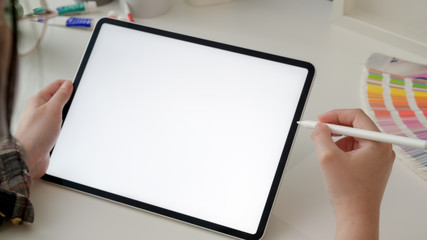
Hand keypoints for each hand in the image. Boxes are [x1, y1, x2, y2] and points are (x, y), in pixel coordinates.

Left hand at [15, 80, 72, 179]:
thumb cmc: (35, 134)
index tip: (78, 88)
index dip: (69, 85)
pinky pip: (60, 124)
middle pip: (59, 98)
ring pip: (60, 112)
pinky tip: (67, 128)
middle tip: (76, 103)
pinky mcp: (47, 132)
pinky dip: (65, 125)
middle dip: (70, 100)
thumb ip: (61, 95)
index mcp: (39, 99)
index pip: (56, 85)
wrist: (29, 157)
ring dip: (67, 114)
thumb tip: (68, 84)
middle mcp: (40, 109)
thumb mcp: (52, 110)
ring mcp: (43, 121)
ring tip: (70, 116)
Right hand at [310, 109, 394, 239]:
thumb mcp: (328, 158)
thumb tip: (320, 127)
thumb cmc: (349, 192)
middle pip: (356, 126)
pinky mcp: (372, 165)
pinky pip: (356, 149)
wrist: (355, 215)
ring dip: (338, 140)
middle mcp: (382, 148)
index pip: (356, 117)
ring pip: (354, 138)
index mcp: (377, 143)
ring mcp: (378, 157)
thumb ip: (321, 136)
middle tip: (320, 131)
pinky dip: (342, 150)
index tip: (321, 119)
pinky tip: (334, 160)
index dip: (335, 115)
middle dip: (335, 127)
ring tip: (326, 152)